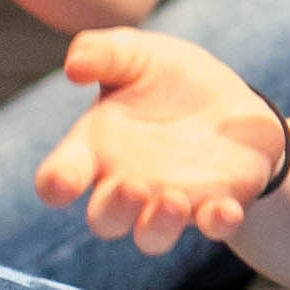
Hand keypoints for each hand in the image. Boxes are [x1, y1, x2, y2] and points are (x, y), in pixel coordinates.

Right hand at [27, 29, 289, 253]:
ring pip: (152, 236)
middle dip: (114, 210)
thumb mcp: (140, 55)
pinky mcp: (216, 204)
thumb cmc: (170, 80)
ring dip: (158, 226)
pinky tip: (226, 209)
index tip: (64, 182)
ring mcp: (171, 200)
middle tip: (134, 186)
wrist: (233, 103)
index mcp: (96, 150)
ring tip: (173, 199)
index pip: (60, 178)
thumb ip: (104, 53)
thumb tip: (74, 65)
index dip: (56, 185)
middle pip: (105, 219)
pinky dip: (218, 222)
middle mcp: (127, 184)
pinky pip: (212, 225)